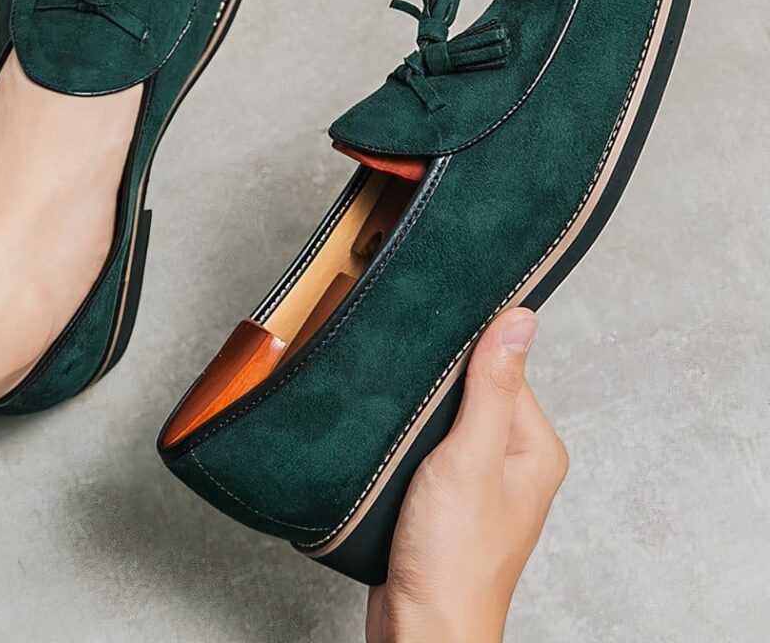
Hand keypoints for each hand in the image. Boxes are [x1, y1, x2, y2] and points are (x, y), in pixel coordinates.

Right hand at [365, 307, 567, 642]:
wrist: (421, 628)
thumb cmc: (453, 560)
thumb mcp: (470, 459)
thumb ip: (492, 387)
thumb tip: (520, 320)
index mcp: (535, 447)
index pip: (503, 368)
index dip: (465, 351)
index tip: (431, 341)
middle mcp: (515, 461)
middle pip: (474, 390)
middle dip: (439, 385)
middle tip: (408, 386)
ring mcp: (482, 480)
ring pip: (448, 418)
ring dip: (421, 413)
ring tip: (400, 418)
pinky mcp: (450, 495)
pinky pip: (433, 446)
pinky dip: (412, 438)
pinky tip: (395, 441)